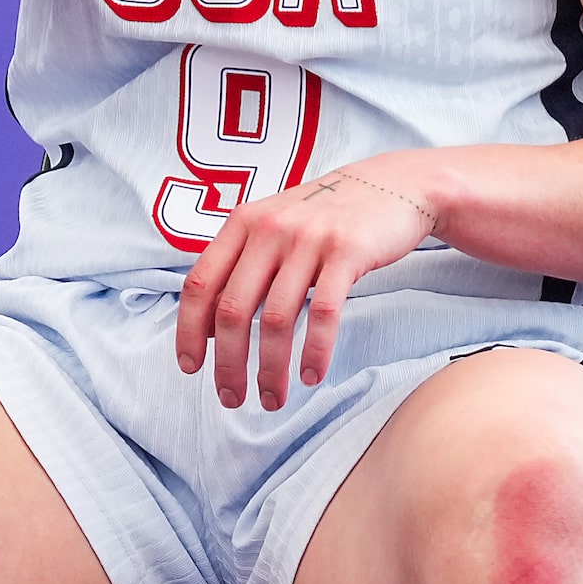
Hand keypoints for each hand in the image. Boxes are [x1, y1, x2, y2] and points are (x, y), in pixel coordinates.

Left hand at [176, 158, 441, 408]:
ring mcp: (308, 239)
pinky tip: (311, 376)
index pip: (200, 284)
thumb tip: (210, 330)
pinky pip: (324, 314)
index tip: (190, 368)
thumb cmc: (328, 215)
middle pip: (233, 310)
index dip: (188, 332)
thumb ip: (242, 266)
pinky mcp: (347, 251)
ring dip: (271, 369)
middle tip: (232, 399)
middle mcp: (269, 228)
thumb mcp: (275, 226)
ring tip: (272, 399)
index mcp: (243, 223)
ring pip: (277, 319)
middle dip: (228, 364)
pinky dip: (315, 352)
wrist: (393, 184)